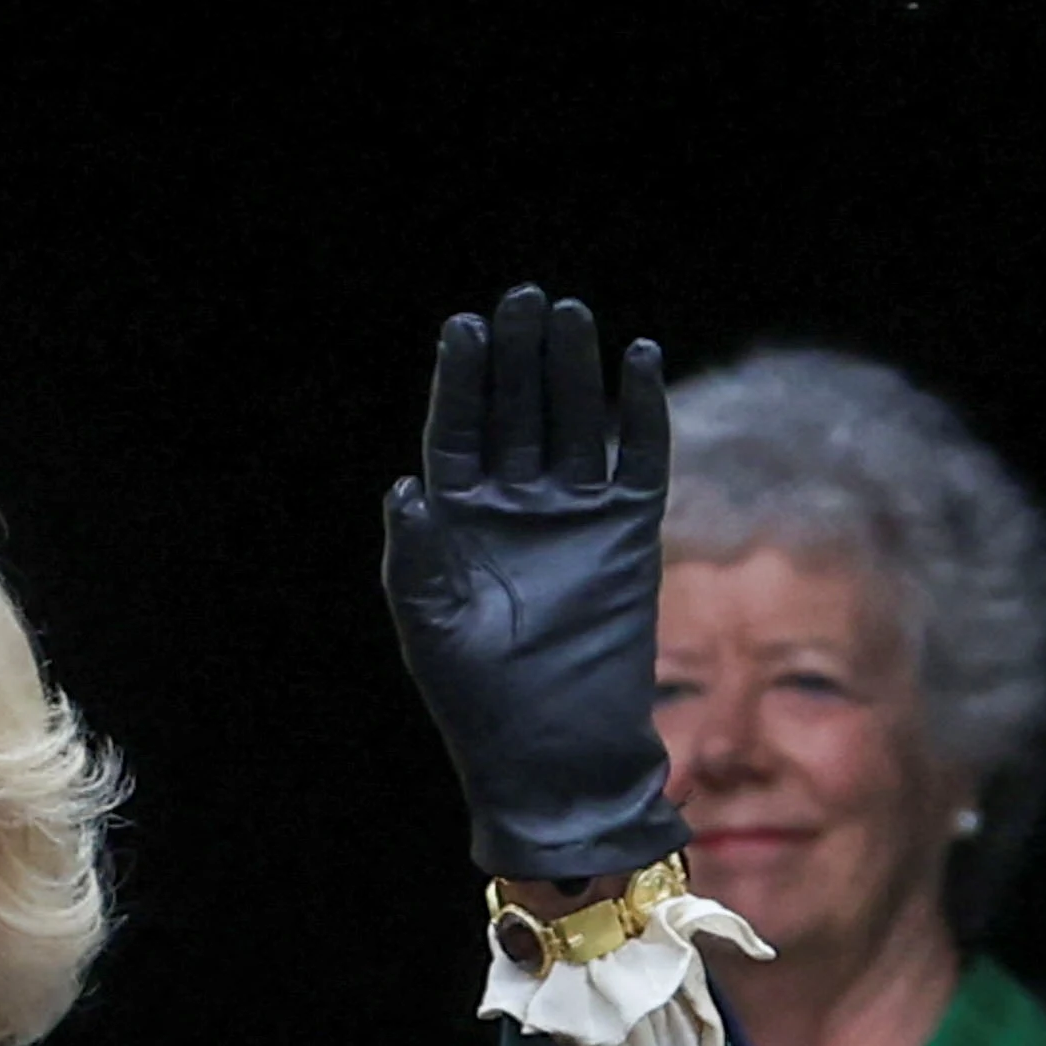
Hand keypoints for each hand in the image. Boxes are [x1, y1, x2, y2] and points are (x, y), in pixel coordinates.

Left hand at [381, 286, 692, 889]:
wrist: (553, 747)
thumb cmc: (477, 695)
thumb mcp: (431, 624)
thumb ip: (415, 555)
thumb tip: (405, 487)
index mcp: (456, 522)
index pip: (457, 432)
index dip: (462, 380)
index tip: (465, 327)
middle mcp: (513, 507)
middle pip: (515, 412)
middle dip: (518, 357)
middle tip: (524, 298)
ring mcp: (573, 515)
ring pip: (574, 422)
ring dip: (572, 370)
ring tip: (571, 315)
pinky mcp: (629, 531)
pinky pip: (638, 457)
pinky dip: (640, 410)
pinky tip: (637, 360)